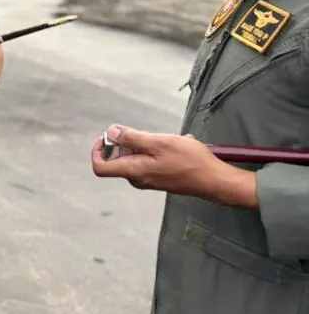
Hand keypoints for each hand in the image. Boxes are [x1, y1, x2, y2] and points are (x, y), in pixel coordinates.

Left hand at [90, 124, 251, 203]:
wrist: (215, 181)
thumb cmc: (189, 161)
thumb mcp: (158, 143)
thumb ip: (132, 138)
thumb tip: (110, 132)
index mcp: (133, 171)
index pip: (100, 167)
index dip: (97, 150)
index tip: (106, 136)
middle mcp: (138, 179)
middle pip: (118, 159)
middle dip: (127, 142)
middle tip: (146, 134)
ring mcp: (149, 180)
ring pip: (136, 158)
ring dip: (146, 144)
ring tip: (166, 139)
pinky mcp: (160, 178)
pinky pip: (150, 161)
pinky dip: (158, 150)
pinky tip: (176, 144)